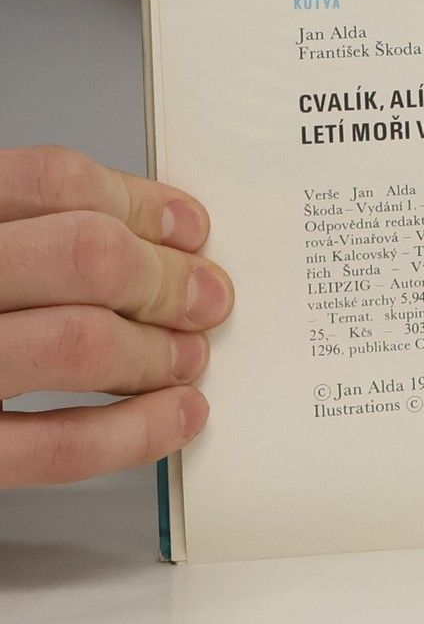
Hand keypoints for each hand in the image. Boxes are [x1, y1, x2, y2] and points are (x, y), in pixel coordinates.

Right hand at [0, 147, 231, 487]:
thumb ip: (19, 232)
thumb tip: (151, 232)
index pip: (51, 179)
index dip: (140, 203)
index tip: (187, 228)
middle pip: (83, 254)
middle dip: (164, 278)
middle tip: (204, 297)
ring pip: (79, 340)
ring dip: (157, 350)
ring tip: (186, 356)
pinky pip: (59, 444)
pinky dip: (137, 432)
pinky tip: (174, 416)